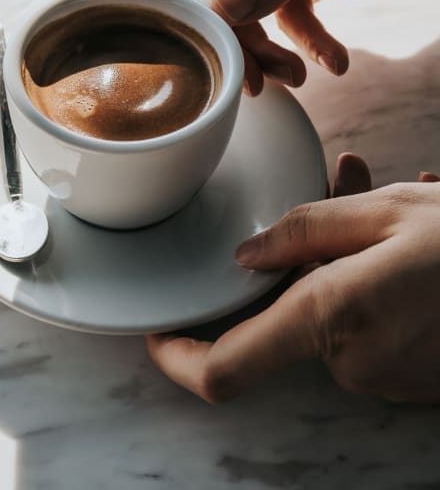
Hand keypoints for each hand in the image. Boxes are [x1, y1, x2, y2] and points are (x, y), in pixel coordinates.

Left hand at [147, 154, 439, 402]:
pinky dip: (365, 281)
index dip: (178, 357)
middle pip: (285, 313)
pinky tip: (404, 232)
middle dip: (296, 257)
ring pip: (327, 309)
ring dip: (338, 257)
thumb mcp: (382, 213)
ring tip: (383, 192)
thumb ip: (300, 232)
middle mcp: (350, 361)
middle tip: (334, 188)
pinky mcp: (408, 376)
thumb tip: (244, 257)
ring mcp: (383, 377)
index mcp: (329, 319)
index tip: (156, 334)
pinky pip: (363, 324)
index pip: (224, 369)